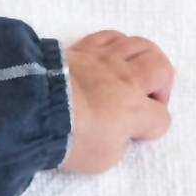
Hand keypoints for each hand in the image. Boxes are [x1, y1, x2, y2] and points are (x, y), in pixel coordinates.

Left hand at [59, 31, 174, 174]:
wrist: (34, 109)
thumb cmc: (70, 140)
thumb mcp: (101, 159)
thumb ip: (118, 144)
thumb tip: (118, 133)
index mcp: (135, 111)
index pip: (160, 118)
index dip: (152, 129)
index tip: (137, 134)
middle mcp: (126, 80)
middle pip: (161, 70)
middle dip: (162, 85)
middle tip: (148, 98)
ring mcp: (105, 61)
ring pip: (141, 46)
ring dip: (145, 59)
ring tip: (136, 72)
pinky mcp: (82, 49)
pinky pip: (110, 36)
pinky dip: (117, 44)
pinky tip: (112, 56)